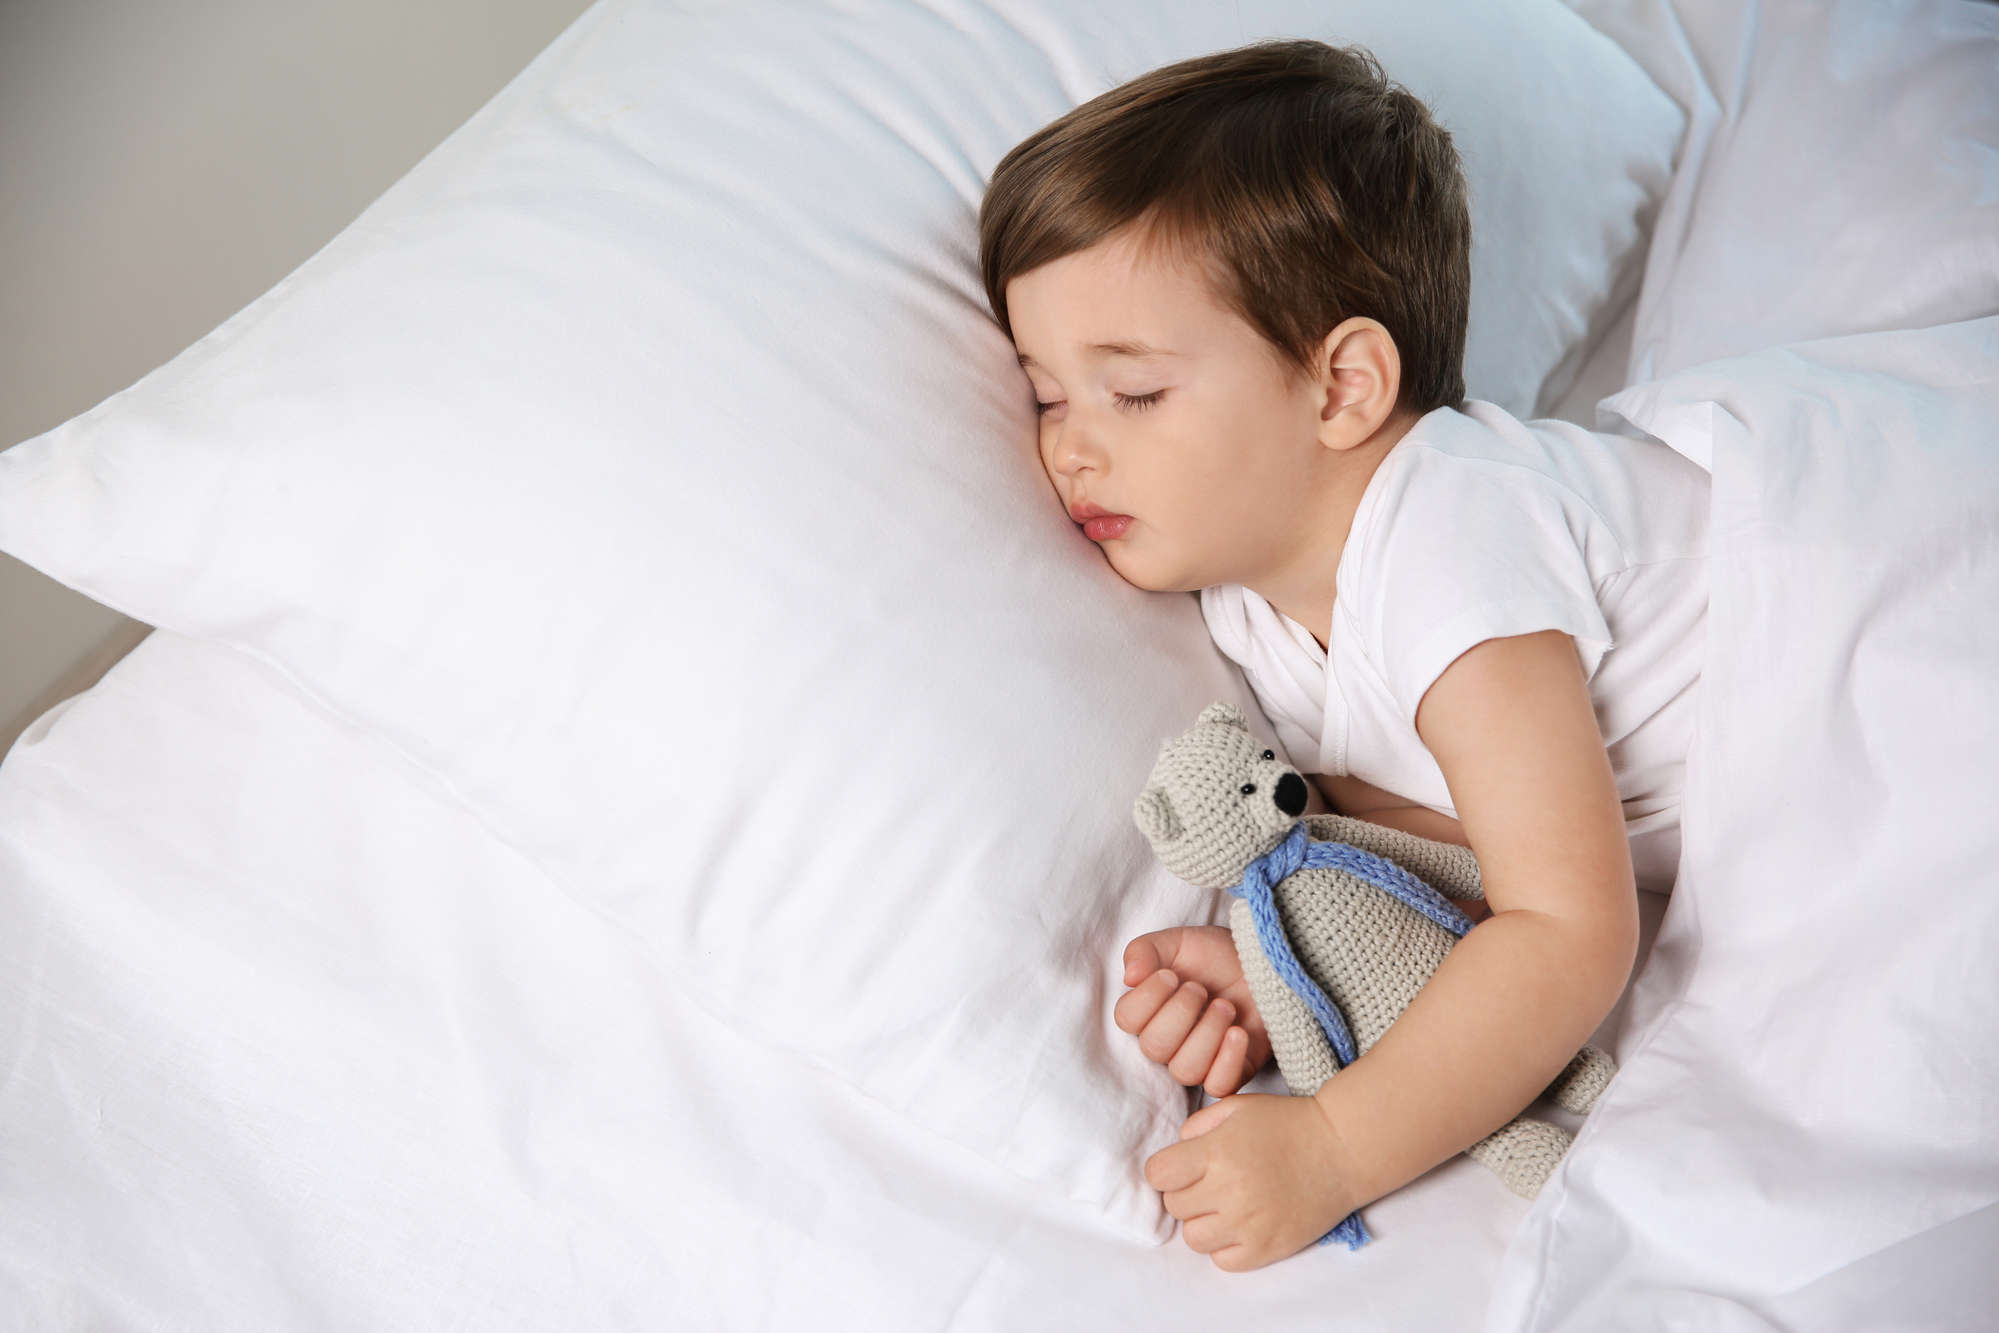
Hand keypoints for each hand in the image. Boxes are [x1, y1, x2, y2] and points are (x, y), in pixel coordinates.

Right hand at [1115, 926, 1270, 1096]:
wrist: (1263, 965)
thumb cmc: (1217, 956)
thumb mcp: (1179, 941)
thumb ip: (1146, 950)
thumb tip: (1130, 977)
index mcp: (1149, 1010)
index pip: (1127, 1019)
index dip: (1147, 998)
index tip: (1170, 975)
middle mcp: (1168, 1041)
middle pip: (1154, 1047)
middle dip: (1181, 1012)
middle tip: (1201, 989)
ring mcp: (1197, 1060)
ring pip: (1185, 1070)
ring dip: (1207, 1033)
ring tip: (1226, 1006)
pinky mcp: (1229, 1072)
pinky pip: (1218, 1087)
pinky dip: (1228, 1060)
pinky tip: (1239, 1032)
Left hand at [1144, 1093, 1358, 1271]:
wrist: (1341, 1150)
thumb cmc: (1287, 1124)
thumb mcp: (1237, 1107)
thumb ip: (1197, 1125)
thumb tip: (1176, 1151)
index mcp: (1217, 1152)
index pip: (1158, 1174)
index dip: (1166, 1168)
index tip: (1183, 1165)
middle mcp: (1228, 1192)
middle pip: (1174, 1205)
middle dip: (1186, 1191)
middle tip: (1212, 1180)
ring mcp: (1248, 1225)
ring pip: (1193, 1238)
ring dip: (1203, 1221)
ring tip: (1225, 1204)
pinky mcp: (1266, 1249)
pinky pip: (1222, 1261)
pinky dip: (1226, 1245)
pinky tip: (1242, 1224)